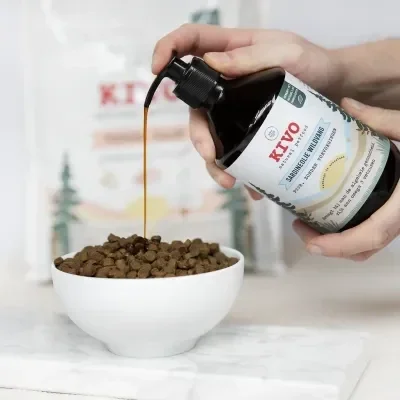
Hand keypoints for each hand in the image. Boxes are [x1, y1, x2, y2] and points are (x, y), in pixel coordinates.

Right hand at [152, 24, 343, 198]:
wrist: (336, 88)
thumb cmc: (314, 63)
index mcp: (230, 52)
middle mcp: (226, 81)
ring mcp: (236, 107)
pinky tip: (253, 187)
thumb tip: (212, 63)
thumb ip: (251, 56)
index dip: (167, 51)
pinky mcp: (249, 128)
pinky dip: (241, 171)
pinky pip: (235, 150)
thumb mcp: (287, 52)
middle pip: (196, 108)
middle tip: (210, 156)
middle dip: (199, 136)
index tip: (156, 69)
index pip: (189, 43)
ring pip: (212, 136)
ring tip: (233, 182)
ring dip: (216, 163)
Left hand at [294, 97, 399, 260]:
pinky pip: (373, 233)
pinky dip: (350, 233)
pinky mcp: (397, 215)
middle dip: (329, 246)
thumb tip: (345, 104)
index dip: (341, 245)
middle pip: (365, 248)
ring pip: (369, 244)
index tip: (312, 245)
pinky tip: (330, 211)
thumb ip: (381, 119)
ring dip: (337, 242)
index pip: (374, 234)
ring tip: (308, 221)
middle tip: (300, 225)